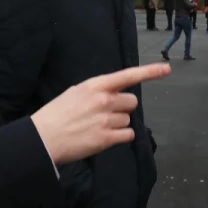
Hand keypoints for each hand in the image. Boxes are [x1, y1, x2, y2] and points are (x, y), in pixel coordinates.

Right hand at [31, 64, 168, 163]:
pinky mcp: (106, 138)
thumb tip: (113, 94)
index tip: (166, 69)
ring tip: (97, 128)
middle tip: (105, 114)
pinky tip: (105, 137)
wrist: (42, 138)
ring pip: (128, 120)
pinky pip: (128, 135)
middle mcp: (103, 100)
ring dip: (118, 124)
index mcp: (94, 86)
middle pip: (132, 101)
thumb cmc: (56, 115)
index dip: (149, 72)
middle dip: (123, 108)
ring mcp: (106, 119)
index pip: (127, 75)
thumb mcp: (75, 93)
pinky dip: (121, 137)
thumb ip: (97, 91)